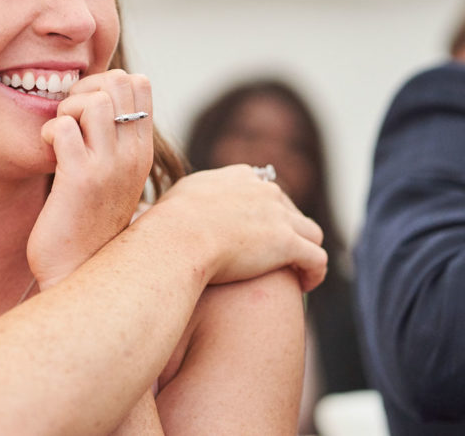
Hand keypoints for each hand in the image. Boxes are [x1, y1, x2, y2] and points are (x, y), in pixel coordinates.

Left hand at [27, 70, 153, 287]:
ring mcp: (109, 167)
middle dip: (83, 88)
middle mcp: (132, 154)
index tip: (83, 109)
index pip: (138, 83)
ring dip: (66, 109)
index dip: (103, 82)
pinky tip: (47, 153)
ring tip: (59, 136)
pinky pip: (63, 127)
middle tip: (67, 119)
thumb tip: (92, 103)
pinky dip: (48, 132)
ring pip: (93, 100)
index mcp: (141, 150)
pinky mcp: (80, 180)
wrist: (78, 273)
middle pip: (117, 81)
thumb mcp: (112, 177)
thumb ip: (110, 141)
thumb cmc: (86, 223)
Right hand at [150, 165, 326, 290]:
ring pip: (311, 232)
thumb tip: (147, 214)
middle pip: (288, 208)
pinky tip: (305, 286)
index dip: (262, 211)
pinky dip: (315, 272)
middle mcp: (262, 190)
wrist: (177, 238)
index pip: (261, 186)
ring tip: (297, 272)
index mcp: (235, 177)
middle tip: (276, 257)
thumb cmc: (164, 228)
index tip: (255, 231)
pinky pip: (317, 259)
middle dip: (286, 231)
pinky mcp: (288, 243)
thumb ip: (176, 205)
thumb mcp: (168, 203)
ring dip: (306, 250)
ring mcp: (278, 216)